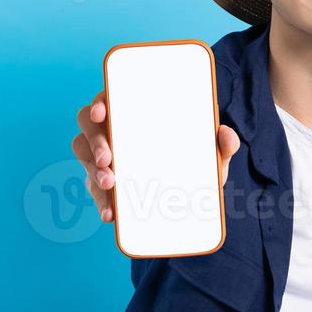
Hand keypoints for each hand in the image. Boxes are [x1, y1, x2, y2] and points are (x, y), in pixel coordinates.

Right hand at [72, 90, 240, 222]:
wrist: (194, 199)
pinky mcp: (105, 182)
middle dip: (94, 142)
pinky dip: (101, 201)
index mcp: (135, 113)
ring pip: (85, 155)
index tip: (102, 112)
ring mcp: (105, 156)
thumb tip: (227, 135)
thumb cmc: (196, 164)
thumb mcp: (211, 156)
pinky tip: (110, 213)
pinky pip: (94, 188)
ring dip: (92, 170)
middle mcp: (115, 130)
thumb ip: (222, 145)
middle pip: (88, 126)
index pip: (109, 98)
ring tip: (109, 185)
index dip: (100, 102)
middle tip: (107, 160)